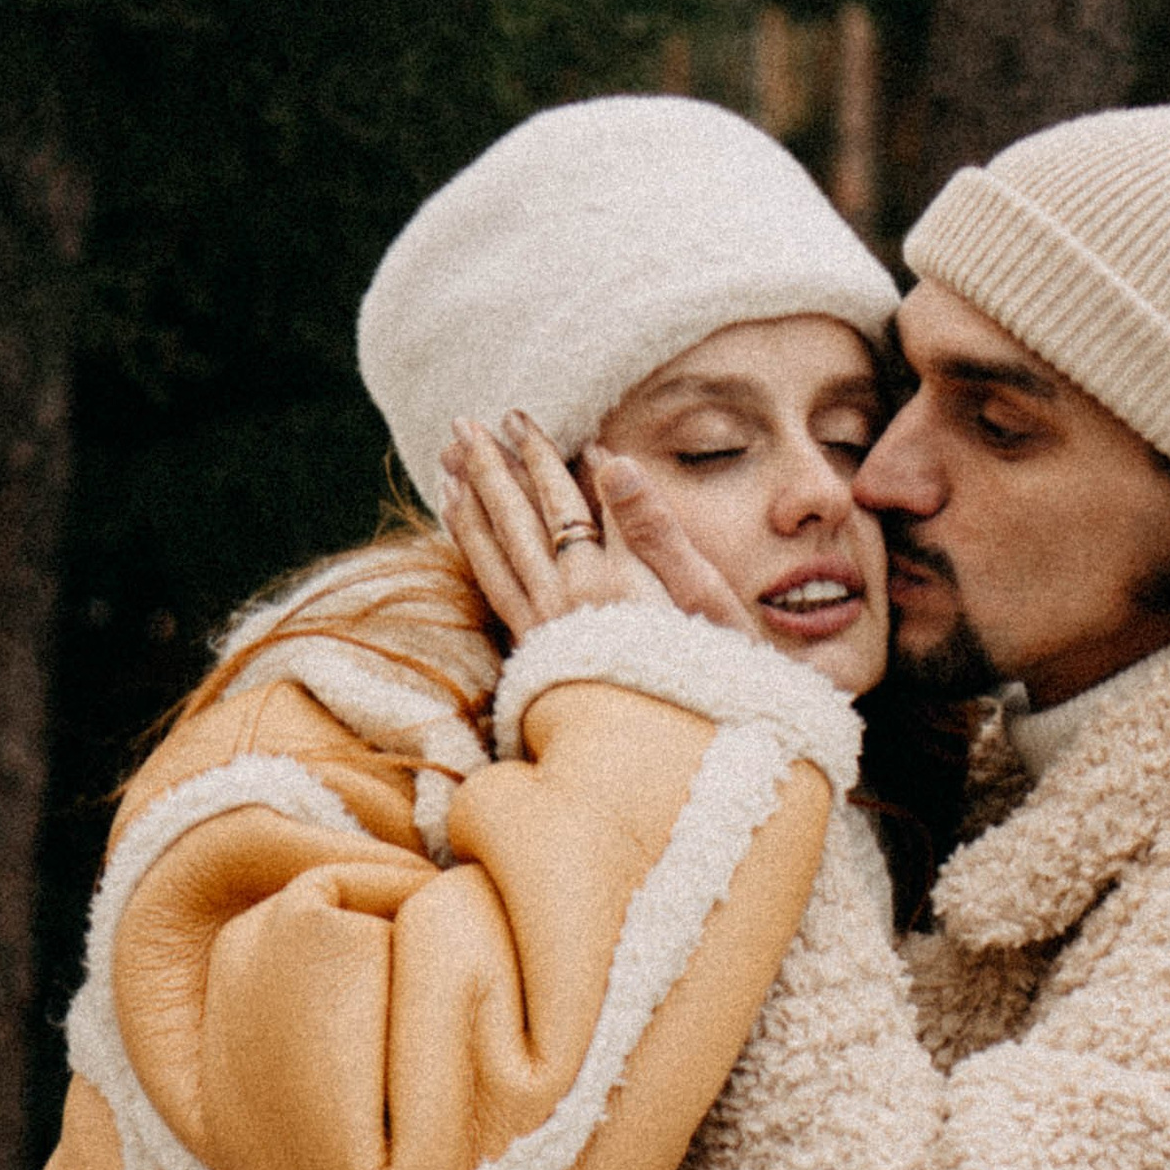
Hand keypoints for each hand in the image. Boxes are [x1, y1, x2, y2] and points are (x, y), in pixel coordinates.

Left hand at [442, 415, 747, 644]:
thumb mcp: (703, 592)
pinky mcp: (538, 653)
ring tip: (447, 463)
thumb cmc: (722, 668)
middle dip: (491, 469)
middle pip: (519, 522)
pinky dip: (473, 548)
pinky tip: (460, 523)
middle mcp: (570, 601)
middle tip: (463, 425)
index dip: (540, 456)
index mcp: (611, 581)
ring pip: (496, 553)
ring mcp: (548, 630)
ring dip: (472, 504)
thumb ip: (651, 525)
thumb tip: (608, 459)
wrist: (697, 751)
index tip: (517, 418)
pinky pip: (494, 588)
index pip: (564, 502)